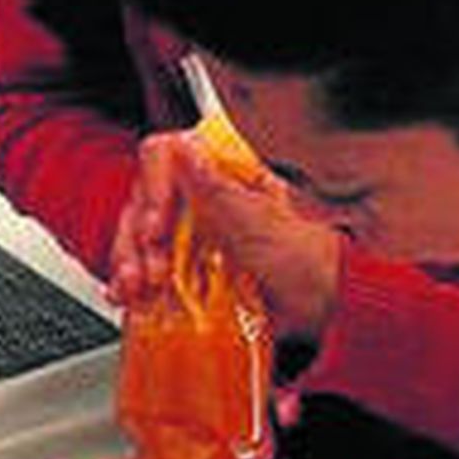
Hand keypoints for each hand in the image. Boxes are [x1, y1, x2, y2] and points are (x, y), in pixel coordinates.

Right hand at [110, 132, 342, 340]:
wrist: (327, 309)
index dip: (153, 191)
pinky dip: (133, 282)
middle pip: (142, 199)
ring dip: (131, 263)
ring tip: (140, 289)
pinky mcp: (184, 261)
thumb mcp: (262, 223)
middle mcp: (200, 191)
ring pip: (137, 234)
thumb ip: (218, 188)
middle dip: (139, 239)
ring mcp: (190, 228)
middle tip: (155, 270)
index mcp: (221, 167)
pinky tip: (131, 296)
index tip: (156, 229)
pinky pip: (146, 264)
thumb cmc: (308, 259)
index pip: (163, 157)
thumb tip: (184, 149)